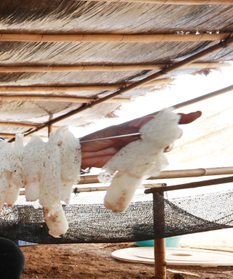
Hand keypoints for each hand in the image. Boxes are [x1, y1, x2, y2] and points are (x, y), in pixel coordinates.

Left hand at [79, 110, 200, 168]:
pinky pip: (149, 163)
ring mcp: (139, 150)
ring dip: (163, 149)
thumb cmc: (96, 139)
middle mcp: (141, 138)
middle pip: (165, 136)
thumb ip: (131, 128)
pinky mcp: (134, 163)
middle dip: (171, 137)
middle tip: (167, 139)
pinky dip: (153, 162)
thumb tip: (147, 122)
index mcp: (138, 126)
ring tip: (159, 148)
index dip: (180, 118)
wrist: (84, 155)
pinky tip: (151, 161)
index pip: (161, 120)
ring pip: (160, 150)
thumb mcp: (114, 131)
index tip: (195, 115)